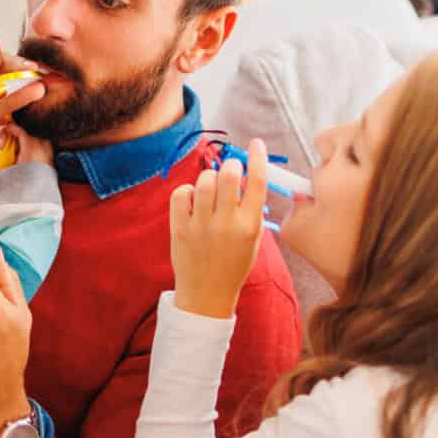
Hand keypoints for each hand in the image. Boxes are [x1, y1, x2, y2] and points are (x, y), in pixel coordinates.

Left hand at [171, 138, 269, 319]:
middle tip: (230, 172)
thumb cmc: (234, 262)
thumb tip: (245, 172)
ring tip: (210, 191)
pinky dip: (187, 191)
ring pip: (204, 180)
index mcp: (249, 226)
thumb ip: (250, 208)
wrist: (207, 294)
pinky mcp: (180, 228)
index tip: (255, 144)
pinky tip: (192, 201)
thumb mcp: (252, 238)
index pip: (257, 182)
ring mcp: (201, 225)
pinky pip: (181, 193)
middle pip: (228, 175)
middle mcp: (226, 223)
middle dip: (231, 166)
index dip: (258, 157)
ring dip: (209, 179)